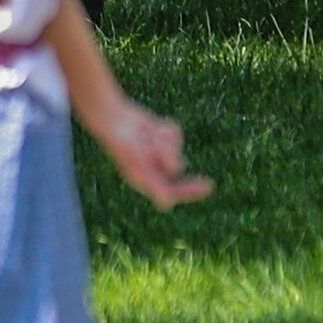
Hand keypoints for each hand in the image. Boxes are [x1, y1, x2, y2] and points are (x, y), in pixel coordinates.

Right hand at [86, 97, 210, 209]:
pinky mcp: (159, 135)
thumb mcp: (142, 166)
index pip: (173, 190)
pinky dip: (165, 128)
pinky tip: (151, 126)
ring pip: (177, 146)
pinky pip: (174, 133)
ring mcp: (156, 151)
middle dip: (171, 154)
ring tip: (149, 136)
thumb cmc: (125, 146)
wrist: (113, 118)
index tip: (209, 185)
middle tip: (192, 171)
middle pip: (177, 166)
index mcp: (147, 180)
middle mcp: (153, 167)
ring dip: (165, 140)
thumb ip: (156, 184)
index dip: (191, 190)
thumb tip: (167, 205)